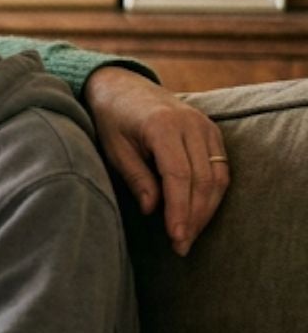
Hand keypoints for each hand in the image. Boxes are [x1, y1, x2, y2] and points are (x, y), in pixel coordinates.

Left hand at [83, 65, 228, 255]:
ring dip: (207, 210)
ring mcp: (206, 126)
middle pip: (202, 179)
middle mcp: (191, 124)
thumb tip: (152, 210)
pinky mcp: (212, 132)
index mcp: (163, 126)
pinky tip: (199, 214)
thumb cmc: (112, 119)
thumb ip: (135, 177)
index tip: (176, 237)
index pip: (179, 175)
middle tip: (182, 246)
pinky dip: (213, 194)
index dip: (179, 209)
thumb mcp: (114, 148)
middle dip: (194, 216)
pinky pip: (221, 168)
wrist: (122, 86)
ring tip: (189, 236)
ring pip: (218, 177)